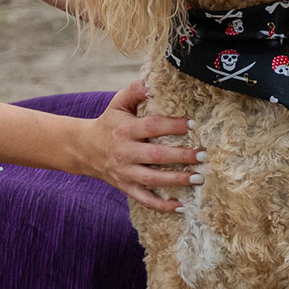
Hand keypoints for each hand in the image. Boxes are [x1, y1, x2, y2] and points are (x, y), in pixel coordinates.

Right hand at [82, 80, 203, 212]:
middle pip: (156, 156)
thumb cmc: (108, 123)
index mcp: (125, 130)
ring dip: (178, 180)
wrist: (85, 149)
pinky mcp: (126, 187)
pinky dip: (162, 206)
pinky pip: (145, 200)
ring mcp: (126, 172)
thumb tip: (152, 82)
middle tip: (203, 154)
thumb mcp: (117, 104)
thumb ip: (134, 91)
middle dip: (182, 156)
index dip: (173, 126)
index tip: (192, 125)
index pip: (152, 127)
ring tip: (199, 178)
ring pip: (153, 179)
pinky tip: (181, 206)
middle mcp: (125, 152)